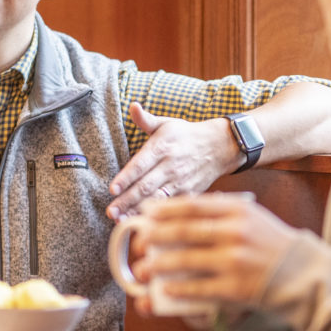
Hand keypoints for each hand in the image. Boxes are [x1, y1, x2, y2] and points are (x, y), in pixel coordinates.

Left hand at [107, 103, 237, 219]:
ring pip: (157, 199)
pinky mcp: (188, 194)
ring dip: (138, 211)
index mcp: (163, 146)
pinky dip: (155, 217)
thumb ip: (146, 119)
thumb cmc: (187, 135)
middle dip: (127, 200)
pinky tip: (141, 224)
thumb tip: (133, 106)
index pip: (141, 163)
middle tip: (110, 211)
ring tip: (120, 220)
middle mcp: (171, 165)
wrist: (220, 147)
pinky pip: (169, 207)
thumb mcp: (167, 124)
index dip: (127, 177)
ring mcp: (180, 182)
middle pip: (146, 185)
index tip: (112, 188)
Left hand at [133, 194, 302, 307]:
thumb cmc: (269, 243)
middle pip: (184, 231)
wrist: (301, 274)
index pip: (193, 205)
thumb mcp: (250, 217)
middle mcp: (235, 232)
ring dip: (159, 265)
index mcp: (237, 210)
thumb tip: (178, 212)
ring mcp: (235, 261)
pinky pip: (199, 288)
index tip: (146, 214)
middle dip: (155, 236)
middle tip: (139, 242)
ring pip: (186, 261)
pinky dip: (179, 289)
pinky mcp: (236, 288)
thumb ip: (220, 211)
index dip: (165, 209)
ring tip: (143, 269)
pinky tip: (165, 289)